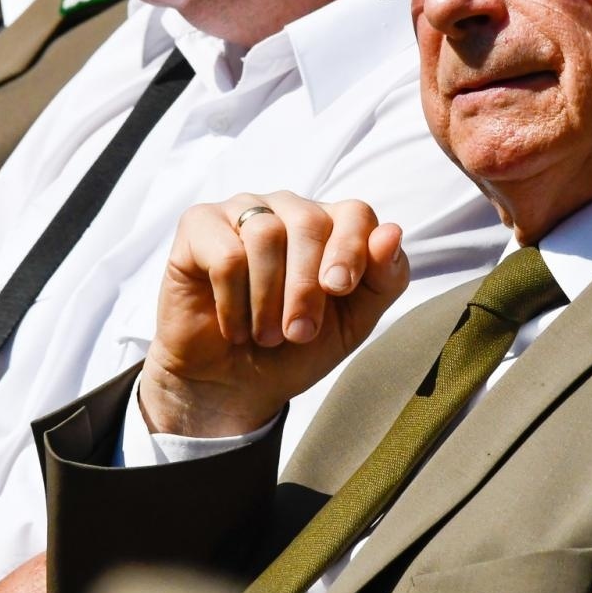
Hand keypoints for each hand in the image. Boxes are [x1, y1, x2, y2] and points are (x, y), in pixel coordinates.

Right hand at [141, 191, 408, 437]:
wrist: (233, 383)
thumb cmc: (295, 347)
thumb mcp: (353, 321)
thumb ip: (383, 278)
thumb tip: (393, 232)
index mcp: (330, 225)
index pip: (355, 213)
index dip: (351, 250)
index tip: (338, 290)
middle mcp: (287, 208)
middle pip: (309, 222)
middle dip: (306, 287)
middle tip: (298, 333)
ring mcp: (241, 211)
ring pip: (265, 234)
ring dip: (268, 298)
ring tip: (265, 335)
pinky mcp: (198, 225)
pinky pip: (225, 253)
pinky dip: (233, 301)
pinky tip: (234, 326)